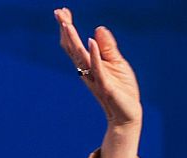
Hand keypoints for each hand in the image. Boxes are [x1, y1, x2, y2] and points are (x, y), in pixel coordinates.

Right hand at [54, 7, 139, 157]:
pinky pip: (98, 68)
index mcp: (89, 65)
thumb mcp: (116, 63)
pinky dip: (95, 54)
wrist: (127, 115)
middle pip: (72, 48)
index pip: (74, 44)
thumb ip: (107, 47)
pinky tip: (91, 41)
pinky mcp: (106, 86)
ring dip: (74, 40)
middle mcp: (88, 71)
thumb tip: (98, 28)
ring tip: (67, 24)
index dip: (68, 28)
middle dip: (66, 30)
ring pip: (81, 57)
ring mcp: (96, 78)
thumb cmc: (122, 90)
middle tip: (58, 13)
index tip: (62, 12)